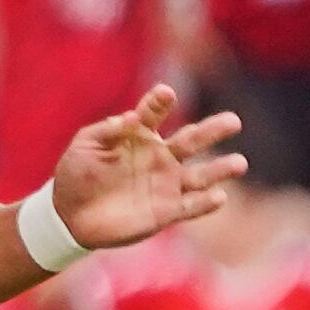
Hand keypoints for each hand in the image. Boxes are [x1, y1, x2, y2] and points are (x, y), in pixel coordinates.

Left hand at [47, 85, 244, 251]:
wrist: (70, 216)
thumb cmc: (76, 174)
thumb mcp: (85, 146)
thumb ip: (107, 131)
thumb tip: (130, 119)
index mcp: (139, 134)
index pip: (154, 112)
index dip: (160, 102)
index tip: (165, 94)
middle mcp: (159, 156)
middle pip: (191, 140)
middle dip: (213, 130)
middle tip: (233, 121)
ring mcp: (165, 184)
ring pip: (200, 175)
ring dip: (220, 169)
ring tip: (240, 163)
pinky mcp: (166, 211)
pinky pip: (190, 207)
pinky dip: (205, 203)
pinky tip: (220, 197)